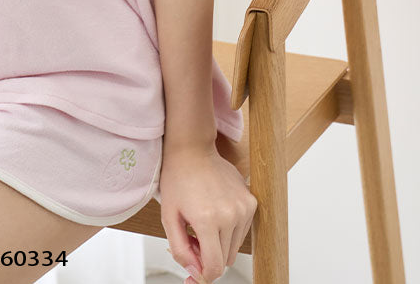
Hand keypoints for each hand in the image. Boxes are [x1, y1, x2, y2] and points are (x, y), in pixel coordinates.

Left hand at [157, 138, 256, 282]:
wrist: (192, 149)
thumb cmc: (177, 178)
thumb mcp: (168, 216)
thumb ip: (180, 250)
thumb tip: (195, 272)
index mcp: (208, 219)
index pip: (214, 267)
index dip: (202, 274)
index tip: (193, 270)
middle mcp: (230, 215)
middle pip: (225, 260)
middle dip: (208, 255)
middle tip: (192, 237)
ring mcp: (244, 207)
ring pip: (234, 247)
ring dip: (219, 243)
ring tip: (203, 223)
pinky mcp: (251, 201)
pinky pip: (242, 231)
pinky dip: (229, 230)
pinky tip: (215, 212)